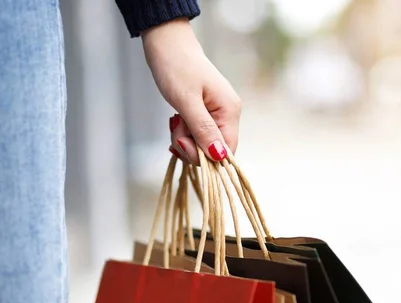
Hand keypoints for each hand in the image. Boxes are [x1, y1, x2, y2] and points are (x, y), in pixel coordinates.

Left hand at [142, 18, 240, 162]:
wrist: (168, 43)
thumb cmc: (176, 67)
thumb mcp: (187, 102)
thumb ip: (203, 130)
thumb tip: (219, 156)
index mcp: (230, 111)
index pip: (226, 151)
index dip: (204, 156)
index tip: (180, 144)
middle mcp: (229, 114)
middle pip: (215, 149)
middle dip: (191, 146)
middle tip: (175, 129)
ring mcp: (219, 113)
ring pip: (205, 143)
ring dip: (186, 139)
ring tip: (175, 121)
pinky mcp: (208, 112)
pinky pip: (200, 133)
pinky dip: (186, 133)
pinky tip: (177, 122)